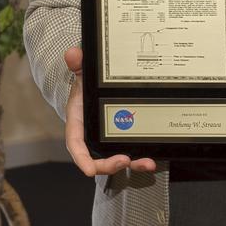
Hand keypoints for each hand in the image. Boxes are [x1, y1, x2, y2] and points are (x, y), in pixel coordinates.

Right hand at [63, 46, 156, 176]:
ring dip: (132, 165)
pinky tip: (152, 160)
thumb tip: (73, 54)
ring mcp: (108, 140)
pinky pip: (131, 153)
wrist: (96, 83)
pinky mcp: (123, 139)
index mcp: (78, 122)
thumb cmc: (87, 82)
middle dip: (109, 165)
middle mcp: (92, 136)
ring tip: (146, 163)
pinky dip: (141, 159)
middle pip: (96, 159)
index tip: (88, 170)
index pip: (76, 144)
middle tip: (124, 161)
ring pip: (117, 159)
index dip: (81, 159)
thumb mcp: (82, 70)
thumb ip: (78, 63)